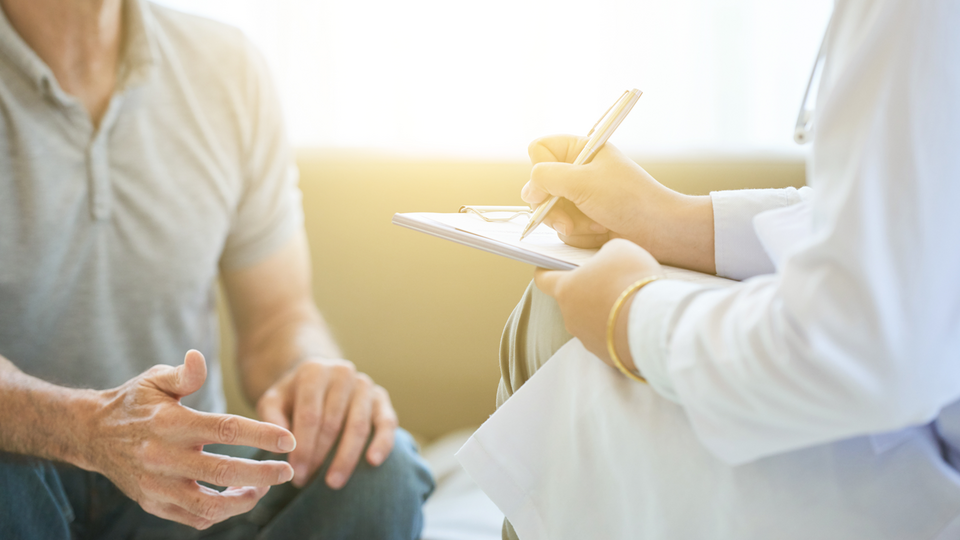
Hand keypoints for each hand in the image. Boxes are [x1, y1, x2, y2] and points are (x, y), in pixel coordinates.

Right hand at [81, 351, 296, 529]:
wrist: (91, 434)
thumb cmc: (134, 403)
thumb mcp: (154, 379)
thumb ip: (184, 374)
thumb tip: (198, 357)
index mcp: (170, 422)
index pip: (224, 429)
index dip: (260, 435)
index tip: (288, 440)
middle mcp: (163, 457)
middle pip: (223, 472)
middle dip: (263, 474)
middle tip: (289, 470)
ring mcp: (157, 485)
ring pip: (208, 505)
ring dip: (243, 501)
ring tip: (262, 487)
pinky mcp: (152, 504)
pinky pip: (193, 518)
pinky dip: (219, 513)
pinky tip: (236, 498)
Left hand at [256, 359, 397, 489]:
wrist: (317, 380)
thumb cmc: (292, 397)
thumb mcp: (273, 401)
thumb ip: (271, 418)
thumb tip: (283, 443)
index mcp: (314, 371)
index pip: (309, 415)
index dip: (303, 446)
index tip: (295, 472)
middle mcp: (342, 373)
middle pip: (333, 422)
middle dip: (319, 456)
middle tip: (307, 481)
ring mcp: (364, 385)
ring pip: (358, 425)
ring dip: (346, 457)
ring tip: (333, 482)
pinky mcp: (381, 398)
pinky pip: (387, 422)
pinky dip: (382, 443)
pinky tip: (373, 461)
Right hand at [522, 135, 715, 273]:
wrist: (659, 231)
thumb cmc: (629, 199)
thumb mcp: (582, 181)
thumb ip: (546, 177)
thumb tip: (528, 190)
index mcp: (582, 150)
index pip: (540, 150)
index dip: (540, 169)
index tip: (550, 185)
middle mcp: (579, 172)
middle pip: (539, 186)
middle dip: (553, 207)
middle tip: (568, 218)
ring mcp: (581, 198)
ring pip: (550, 212)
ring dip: (571, 223)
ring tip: (596, 224)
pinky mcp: (585, 221)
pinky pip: (565, 229)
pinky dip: (581, 235)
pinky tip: (601, 233)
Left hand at [534, 239, 662, 369]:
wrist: (653, 322)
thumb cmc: (631, 279)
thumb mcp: (619, 249)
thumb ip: (604, 254)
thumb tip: (605, 263)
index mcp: (566, 289)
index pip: (543, 279)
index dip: (547, 271)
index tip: (550, 266)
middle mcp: (570, 317)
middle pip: (573, 300)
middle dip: (588, 290)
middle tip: (612, 281)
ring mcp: (586, 338)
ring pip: (591, 320)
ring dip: (604, 312)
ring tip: (630, 302)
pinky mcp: (605, 354)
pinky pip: (609, 337)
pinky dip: (619, 329)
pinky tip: (637, 321)